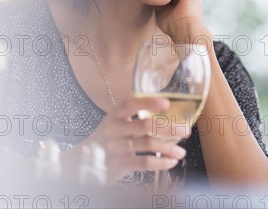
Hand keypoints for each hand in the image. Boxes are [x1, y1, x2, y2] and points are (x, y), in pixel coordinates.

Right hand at [64, 95, 189, 184]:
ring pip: (147, 145)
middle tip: (186, 130)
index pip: (131, 104)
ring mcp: (115, 147)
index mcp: (115, 115)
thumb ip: (135, 115)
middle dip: (169, 128)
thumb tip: (167, 106)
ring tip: (182, 152)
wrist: (81, 162)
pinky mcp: (117, 164)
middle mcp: (114, 129)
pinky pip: (143, 163)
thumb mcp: (117, 123)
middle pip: (144, 126)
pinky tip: (171, 162)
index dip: (148, 102)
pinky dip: (160, 163)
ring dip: (168, 148)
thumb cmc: (108, 138)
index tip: (166, 103)